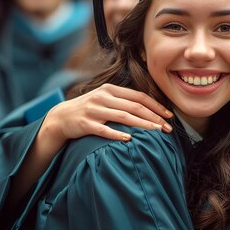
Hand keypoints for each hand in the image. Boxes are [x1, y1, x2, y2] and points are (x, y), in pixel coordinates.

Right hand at [42, 83, 172, 145]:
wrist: (61, 117)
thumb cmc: (89, 109)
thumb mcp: (105, 99)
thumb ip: (123, 101)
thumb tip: (149, 108)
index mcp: (110, 89)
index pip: (138, 96)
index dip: (155, 105)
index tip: (169, 116)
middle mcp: (102, 97)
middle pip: (133, 107)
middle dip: (153, 117)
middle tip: (167, 128)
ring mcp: (93, 110)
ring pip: (122, 117)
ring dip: (142, 124)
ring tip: (156, 132)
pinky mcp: (84, 123)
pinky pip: (103, 130)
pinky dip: (116, 134)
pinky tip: (129, 140)